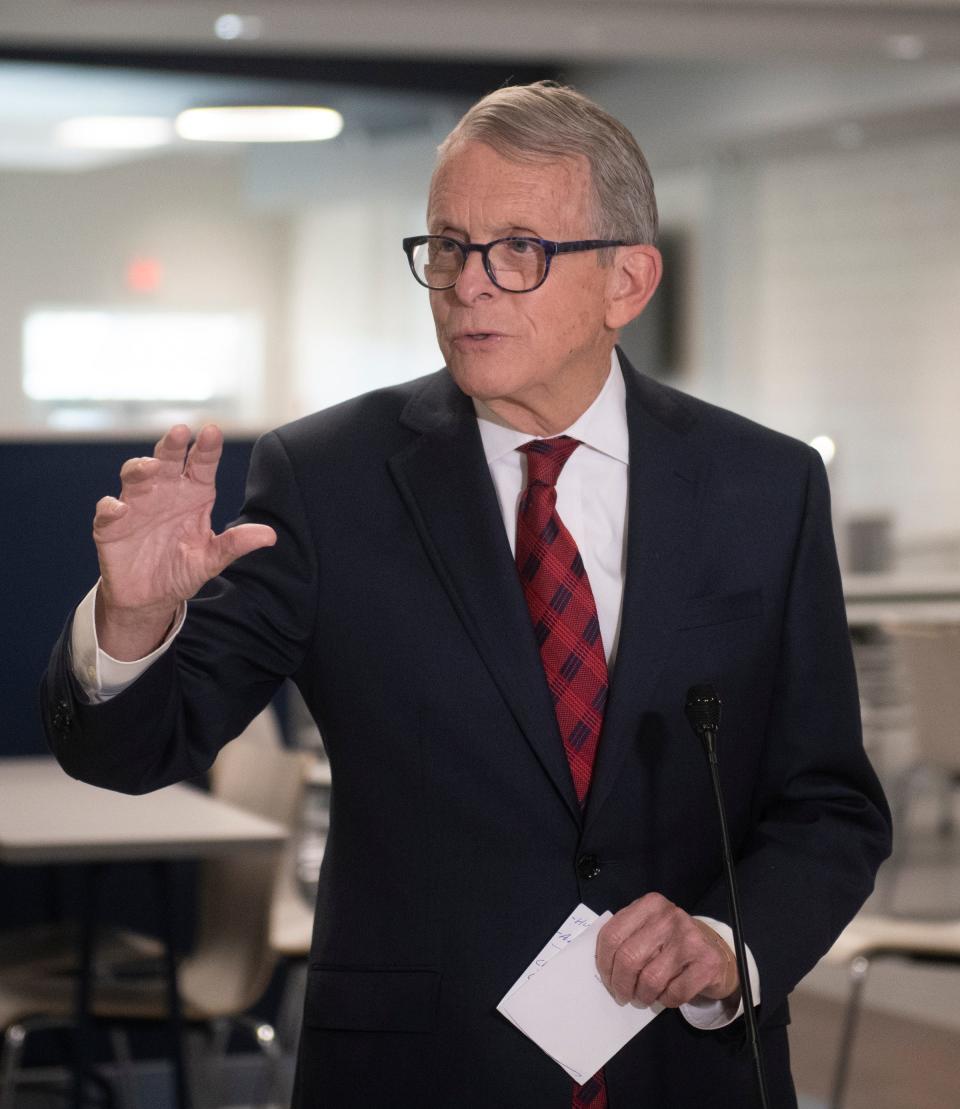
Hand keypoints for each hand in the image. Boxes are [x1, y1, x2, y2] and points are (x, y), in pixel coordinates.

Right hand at [93, 424, 275, 658]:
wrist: (151, 598)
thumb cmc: (183, 569)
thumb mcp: (213, 559)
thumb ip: (236, 544)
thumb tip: (269, 536)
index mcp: (194, 495)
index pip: (201, 464)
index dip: (207, 449)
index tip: (213, 432)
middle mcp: (165, 492)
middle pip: (166, 460)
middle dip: (171, 445)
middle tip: (179, 432)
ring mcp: (136, 506)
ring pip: (134, 476)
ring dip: (140, 468)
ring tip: (151, 468)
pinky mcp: (112, 526)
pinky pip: (108, 511)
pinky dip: (111, 507)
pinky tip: (120, 510)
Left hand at [595, 893, 738, 1008]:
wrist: (715, 951)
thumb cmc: (671, 942)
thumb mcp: (647, 929)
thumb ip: (626, 938)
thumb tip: (603, 968)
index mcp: (649, 904)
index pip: (612, 935)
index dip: (604, 963)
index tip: (607, 979)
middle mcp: (669, 916)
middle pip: (628, 958)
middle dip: (621, 984)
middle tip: (623, 995)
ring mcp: (690, 938)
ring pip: (650, 979)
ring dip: (643, 995)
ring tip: (644, 997)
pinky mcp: (707, 962)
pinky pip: (674, 993)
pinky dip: (665, 1001)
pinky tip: (666, 995)